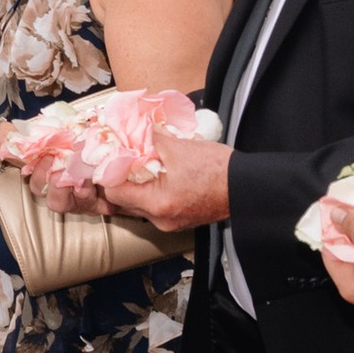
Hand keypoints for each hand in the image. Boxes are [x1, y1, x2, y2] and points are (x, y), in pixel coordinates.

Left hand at [95, 115, 230, 231]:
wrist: (245, 186)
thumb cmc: (217, 169)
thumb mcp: (178, 147)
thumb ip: (148, 140)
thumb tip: (129, 130)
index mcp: (158, 203)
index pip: (114, 192)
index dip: (108, 171)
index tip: (110, 156)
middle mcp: (161, 219)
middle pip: (123, 201)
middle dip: (119, 178)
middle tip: (120, 158)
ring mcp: (170, 223)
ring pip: (138, 204)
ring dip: (134, 185)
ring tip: (138, 164)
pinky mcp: (179, 220)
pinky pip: (153, 206)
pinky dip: (149, 191)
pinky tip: (155, 174)